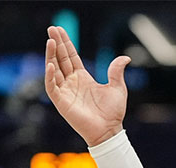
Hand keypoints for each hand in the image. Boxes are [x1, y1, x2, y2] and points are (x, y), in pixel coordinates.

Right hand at [44, 26, 129, 146]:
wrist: (110, 131)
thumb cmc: (113, 112)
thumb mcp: (117, 87)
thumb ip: (116, 71)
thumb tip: (125, 58)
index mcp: (83, 78)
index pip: (70, 57)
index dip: (65, 43)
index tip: (59, 30)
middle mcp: (72, 83)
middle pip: (61, 59)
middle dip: (56, 44)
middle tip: (51, 28)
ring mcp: (65, 91)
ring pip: (54, 70)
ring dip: (51, 55)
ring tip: (50, 41)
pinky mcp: (61, 102)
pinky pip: (52, 87)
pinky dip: (50, 76)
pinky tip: (50, 64)